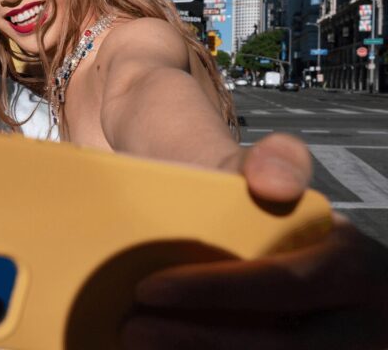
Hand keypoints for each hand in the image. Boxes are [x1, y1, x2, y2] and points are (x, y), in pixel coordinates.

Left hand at [123, 133, 387, 348]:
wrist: (233, 216)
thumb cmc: (244, 197)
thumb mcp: (254, 164)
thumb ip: (269, 160)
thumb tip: (275, 184)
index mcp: (354, 265)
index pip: (288, 285)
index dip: (217, 292)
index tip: (149, 288)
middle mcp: (358, 320)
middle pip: (285, 346)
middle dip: (202, 339)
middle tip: (133, 328)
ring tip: (137, 339)